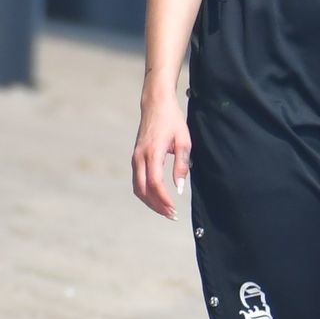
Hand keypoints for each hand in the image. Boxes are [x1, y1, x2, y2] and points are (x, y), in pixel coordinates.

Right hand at [132, 93, 189, 220]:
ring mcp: (135, 157)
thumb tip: (180, 188)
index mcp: (153, 153)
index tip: (174, 209)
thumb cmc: (172, 120)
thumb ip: (182, 165)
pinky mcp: (135, 157)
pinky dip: (146, 192)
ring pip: (138, 188)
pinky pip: (137, 180)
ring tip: (165, 209)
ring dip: (150, 201)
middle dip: (156, 206)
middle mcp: (140, 157)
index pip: (155, 184)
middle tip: (171, 215)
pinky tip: (157, 197)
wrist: (156, 103)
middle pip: (143, 190)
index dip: (164, 200)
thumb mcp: (184, 141)